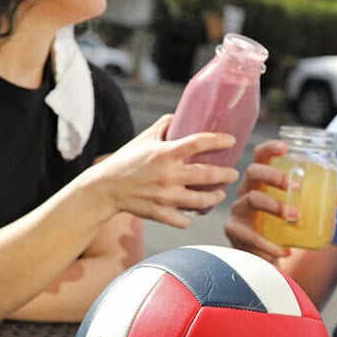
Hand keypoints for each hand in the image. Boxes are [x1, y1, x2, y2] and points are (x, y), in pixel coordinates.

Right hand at [91, 116, 239, 225]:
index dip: (219, 140)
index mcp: (165, 153)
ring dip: (215, 197)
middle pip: (208, 175)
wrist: (104, 188)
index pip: (199, 143)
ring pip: (201, 201)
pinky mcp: (159, 213)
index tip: (231, 141)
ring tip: (220, 194)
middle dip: (226, 174)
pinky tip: (193, 212)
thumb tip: (179, 115)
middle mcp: (168, 175)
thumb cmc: (125, 160)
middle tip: (233, 173)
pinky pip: (183, 220)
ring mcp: (164, 196)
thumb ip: (163, 126)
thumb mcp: (143, 138)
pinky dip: (189, 217)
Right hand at [225, 139, 336, 261]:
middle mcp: (246, 191)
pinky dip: (268, 244)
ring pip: (251, 200)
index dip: (269, 148)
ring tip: (295, 216)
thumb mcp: (300, 211)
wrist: (263, 256)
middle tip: (295, 186)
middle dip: (273, 175)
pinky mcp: (235, 231)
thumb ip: (322, 201)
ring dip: (275, 206)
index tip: (285, 147)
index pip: (260, 157)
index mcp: (261, 181)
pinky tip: (284, 251)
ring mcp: (238, 211)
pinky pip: (249, 235)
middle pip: (253, 172)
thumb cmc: (281, 226)